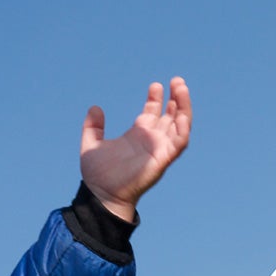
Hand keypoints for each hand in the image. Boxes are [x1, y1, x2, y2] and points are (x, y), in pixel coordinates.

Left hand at [79, 79, 190, 219]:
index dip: (156, 98)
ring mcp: (159, 149)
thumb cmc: (97, 175)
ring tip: (181, 88)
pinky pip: (179, 143)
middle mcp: (152, 140)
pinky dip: (183, 129)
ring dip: (184, 107)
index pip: (154, 112)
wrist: (101, 195)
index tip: (155, 85)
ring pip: (180, 125)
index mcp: (138, 135)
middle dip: (176, 97)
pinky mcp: (163, 159)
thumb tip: (95, 108)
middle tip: (177, 80)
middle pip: (171, 115)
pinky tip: (181, 116)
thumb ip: (93, 127)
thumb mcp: (91, 145)